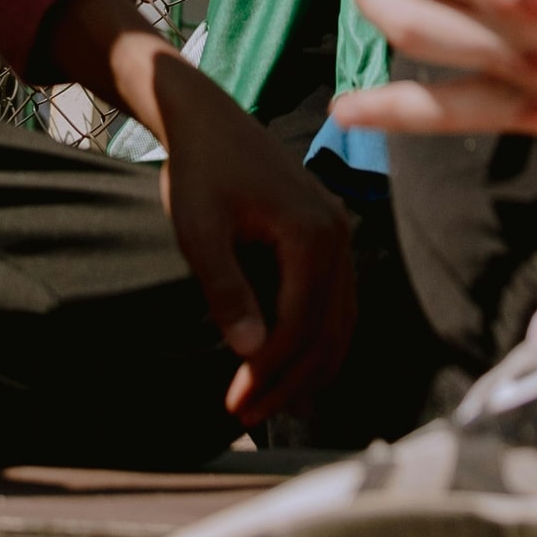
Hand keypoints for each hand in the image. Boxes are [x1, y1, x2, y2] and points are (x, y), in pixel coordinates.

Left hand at [41, 0, 354, 420]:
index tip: (233, 405)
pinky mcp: (328, 235)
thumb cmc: (198, 170)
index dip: (267, 372)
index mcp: (312, 234)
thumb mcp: (200, 230)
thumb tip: (252, 352)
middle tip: (245, 418)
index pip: (299, 324)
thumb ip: (226, 289)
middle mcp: (338, 236)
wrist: (207, 118)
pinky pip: (335, 302)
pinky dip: (318, 341)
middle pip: (327, 331)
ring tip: (269, 407)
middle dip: (288, 382)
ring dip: (306, 369)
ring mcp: (339, 234)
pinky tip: (292, 369)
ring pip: (339, 322)